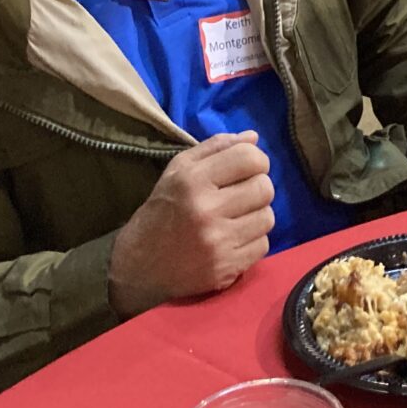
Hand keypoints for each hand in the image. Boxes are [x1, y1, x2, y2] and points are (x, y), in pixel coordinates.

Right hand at [108, 132, 273, 316]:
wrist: (139, 264)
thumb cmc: (163, 208)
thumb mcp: (180, 168)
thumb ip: (216, 147)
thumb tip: (253, 138)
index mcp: (193, 180)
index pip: (249, 158)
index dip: (257, 160)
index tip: (248, 168)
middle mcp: (207, 211)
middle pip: (264, 188)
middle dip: (257, 186)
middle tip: (242, 193)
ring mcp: (217, 243)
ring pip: (267, 217)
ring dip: (257, 214)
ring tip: (238, 216)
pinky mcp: (224, 269)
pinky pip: (262, 245)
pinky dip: (253, 240)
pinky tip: (234, 238)